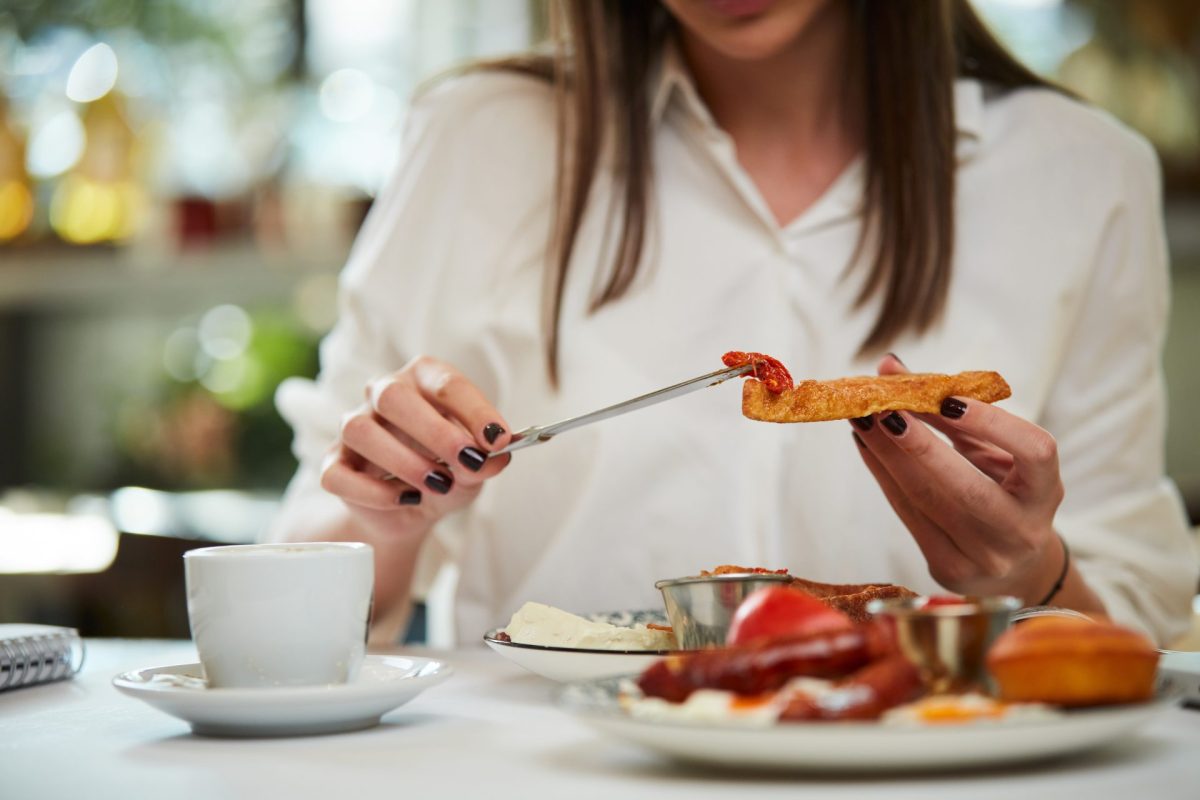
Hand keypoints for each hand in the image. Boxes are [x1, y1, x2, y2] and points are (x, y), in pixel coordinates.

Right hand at [319, 356, 512, 538]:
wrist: (414, 509)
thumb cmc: (448, 472)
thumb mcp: (475, 468)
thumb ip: (485, 461)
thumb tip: (494, 458)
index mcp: (423, 380)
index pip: (445, 383)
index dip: (475, 411)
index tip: (499, 439)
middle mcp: (383, 393)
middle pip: (393, 396)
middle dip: (434, 430)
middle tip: (466, 460)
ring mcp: (353, 426)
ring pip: (360, 431)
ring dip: (404, 461)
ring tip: (438, 485)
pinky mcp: (334, 464)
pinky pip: (338, 474)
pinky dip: (374, 491)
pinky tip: (406, 499)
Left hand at [849, 355, 1065, 604]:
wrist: (1012, 567)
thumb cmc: (1001, 490)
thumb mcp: (991, 450)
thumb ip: (948, 408)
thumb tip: (890, 367)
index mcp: (1045, 492)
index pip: (1034, 453)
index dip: (993, 424)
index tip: (950, 397)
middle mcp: (1020, 530)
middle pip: (965, 487)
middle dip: (917, 443)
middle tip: (880, 406)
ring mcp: (984, 557)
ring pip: (926, 500)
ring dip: (885, 454)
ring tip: (860, 419)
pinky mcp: (948, 569)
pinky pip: (907, 514)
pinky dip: (882, 475)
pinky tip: (866, 446)